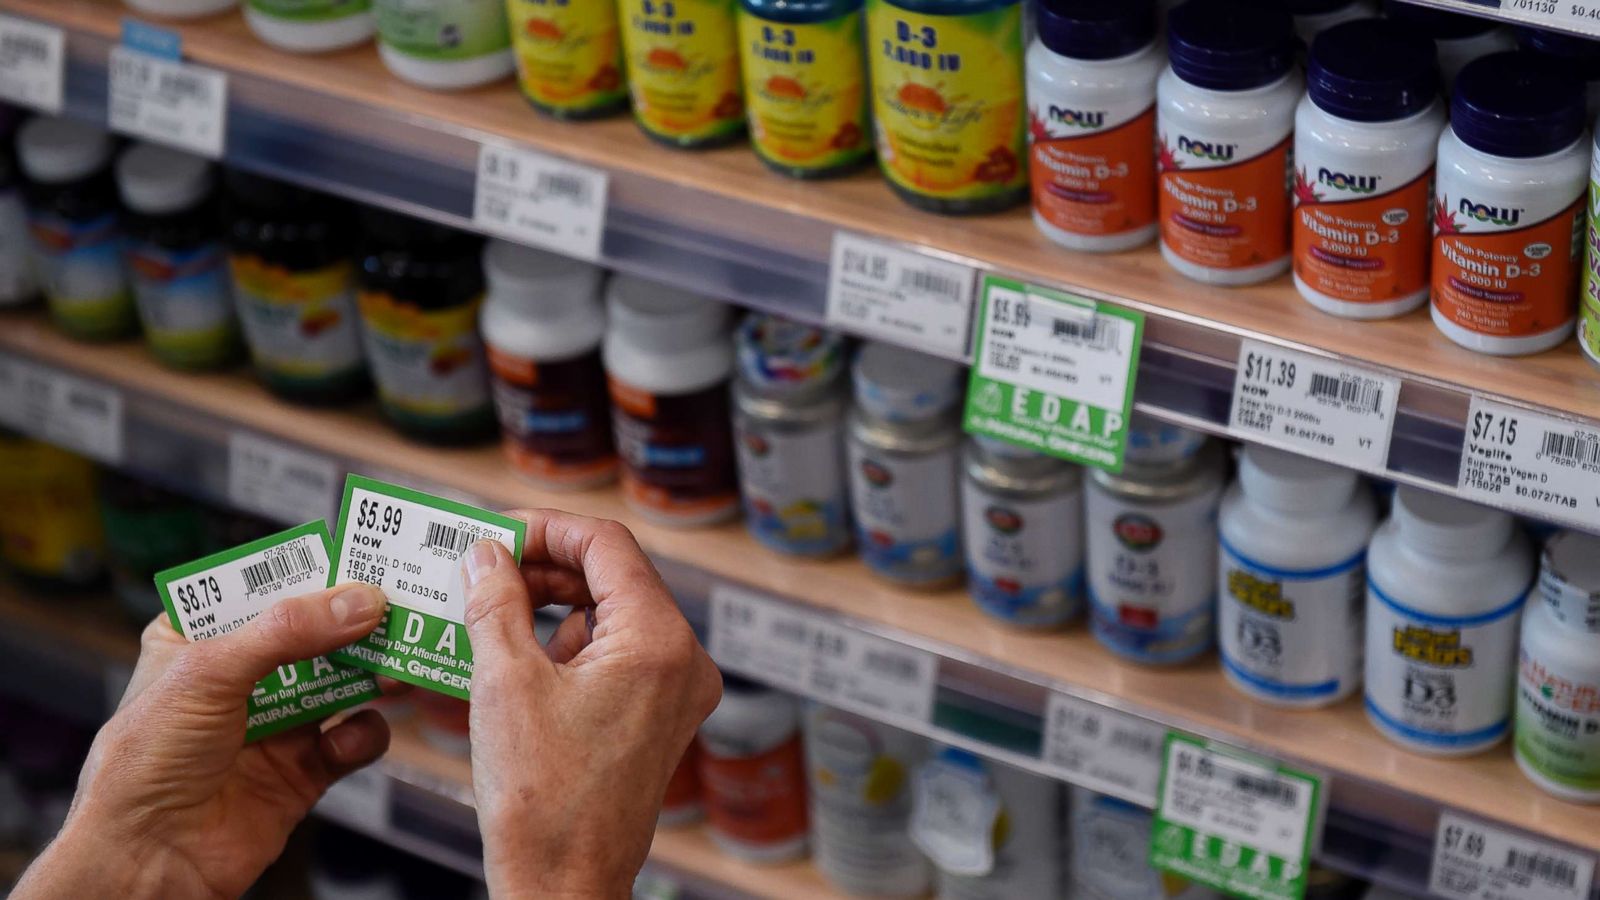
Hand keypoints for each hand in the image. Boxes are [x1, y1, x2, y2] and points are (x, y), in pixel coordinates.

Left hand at [13, 584, 390, 899]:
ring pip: (342, 682)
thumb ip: (287, 631)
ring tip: (395, 667)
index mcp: (198, 642)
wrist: (148, 862)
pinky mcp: (302, 770)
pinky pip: (352, 739)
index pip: (261, 589)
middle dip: (354, 625)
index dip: (308, 575)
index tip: (358, 560)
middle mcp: (238, 681)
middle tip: (395, 609)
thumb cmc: (142, 768)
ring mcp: (274, 725)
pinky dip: (363, 734)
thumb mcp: (207, 674)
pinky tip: (349, 737)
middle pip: (313, 635)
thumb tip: (358, 600)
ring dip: (372, 674)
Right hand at [463, 510, 721, 899]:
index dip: (546, 528)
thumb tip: (484, 555)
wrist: (563, 887)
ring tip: (491, 608)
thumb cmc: (544, 803)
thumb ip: (495, 602)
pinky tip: (519, 653)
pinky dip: (568, 643)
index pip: (607, 544)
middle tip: (483, 568)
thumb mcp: (504, 682)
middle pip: (613, 576)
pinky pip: (616, 655)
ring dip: (552, 604)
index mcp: (659, 642)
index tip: (496, 533)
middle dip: (544, 566)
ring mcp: (675, 692)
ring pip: (613, 615)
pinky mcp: (658, 718)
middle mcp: (683, 661)